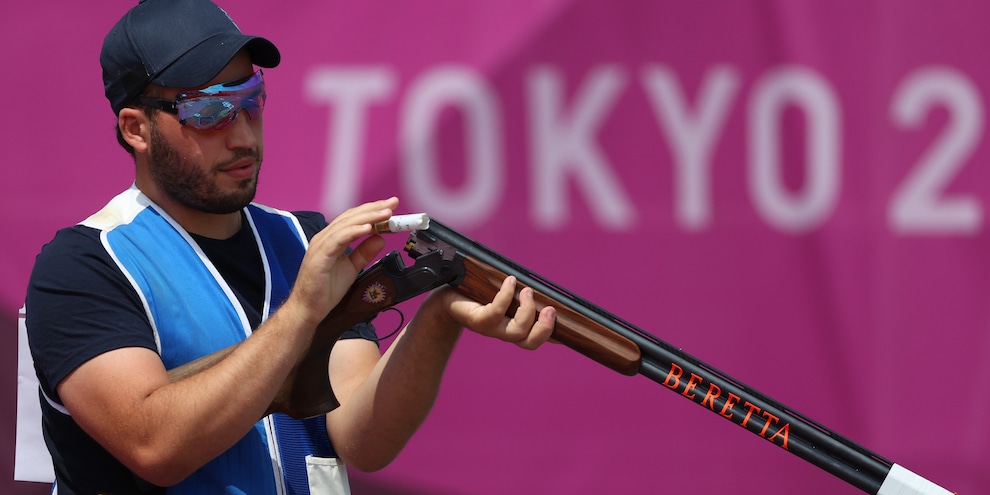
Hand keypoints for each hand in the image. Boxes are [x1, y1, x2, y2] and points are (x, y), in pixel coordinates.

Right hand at [286, 197, 398, 326]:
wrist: (308, 309)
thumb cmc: (325, 290)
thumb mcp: (352, 268)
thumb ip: (364, 252)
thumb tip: (380, 238)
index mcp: (332, 239)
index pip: (354, 219)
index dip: (373, 211)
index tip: (391, 207)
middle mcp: (325, 238)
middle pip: (352, 217)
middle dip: (374, 209)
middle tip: (393, 203)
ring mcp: (321, 245)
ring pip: (346, 224)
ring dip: (368, 217)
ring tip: (386, 214)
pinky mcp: (319, 256)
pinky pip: (338, 239)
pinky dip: (354, 231)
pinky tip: (368, 228)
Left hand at [429, 276, 555, 349]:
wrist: (446, 299)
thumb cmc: (476, 295)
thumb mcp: (503, 294)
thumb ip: (520, 296)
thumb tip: (543, 292)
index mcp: (513, 327)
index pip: (537, 338)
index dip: (552, 336)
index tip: (565, 325)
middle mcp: (503, 332)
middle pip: (530, 342)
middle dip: (544, 328)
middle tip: (549, 309)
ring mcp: (490, 329)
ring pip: (516, 332)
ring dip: (526, 311)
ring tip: (526, 291)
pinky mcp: (477, 320)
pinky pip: (496, 312)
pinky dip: (506, 295)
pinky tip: (510, 281)